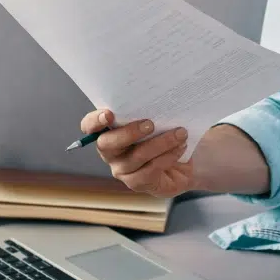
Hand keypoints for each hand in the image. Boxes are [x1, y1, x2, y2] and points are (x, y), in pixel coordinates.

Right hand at [80, 109, 194, 197]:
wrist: (189, 160)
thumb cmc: (169, 131)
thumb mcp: (160, 116)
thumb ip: (151, 108)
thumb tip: (158, 95)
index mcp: (111, 130)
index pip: (90, 126)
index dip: (94, 121)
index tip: (108, 114)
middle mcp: (112, 152)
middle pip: (107, 144)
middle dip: (129, 133)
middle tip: (150, 124)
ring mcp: (124, 170)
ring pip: (136, 156)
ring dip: (160, 142)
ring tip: (180, 133)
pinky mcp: (140, 183)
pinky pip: (151, 170)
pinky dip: (168, 156)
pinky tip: (181, 147)